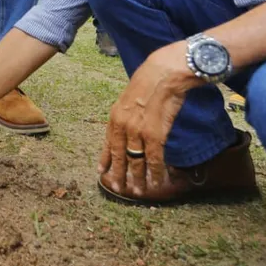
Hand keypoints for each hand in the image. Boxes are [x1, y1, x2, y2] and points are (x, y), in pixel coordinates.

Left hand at [98, 43, 200, 196]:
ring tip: (138, 191)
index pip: (108, 143)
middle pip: (119, 156)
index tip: (101, 171)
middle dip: (119, 174)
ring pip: (136, 161)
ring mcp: (137, 132)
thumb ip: (128, 114)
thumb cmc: (150, 82)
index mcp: (115, 116)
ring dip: (138, 178)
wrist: (163, 74)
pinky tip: (155, 181)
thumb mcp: (130, 98)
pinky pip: (153, 159)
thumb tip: (130, 127)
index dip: (105, 159)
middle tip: (118, 188)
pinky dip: (154, 172)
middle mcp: (123, 126)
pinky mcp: (154, 135)